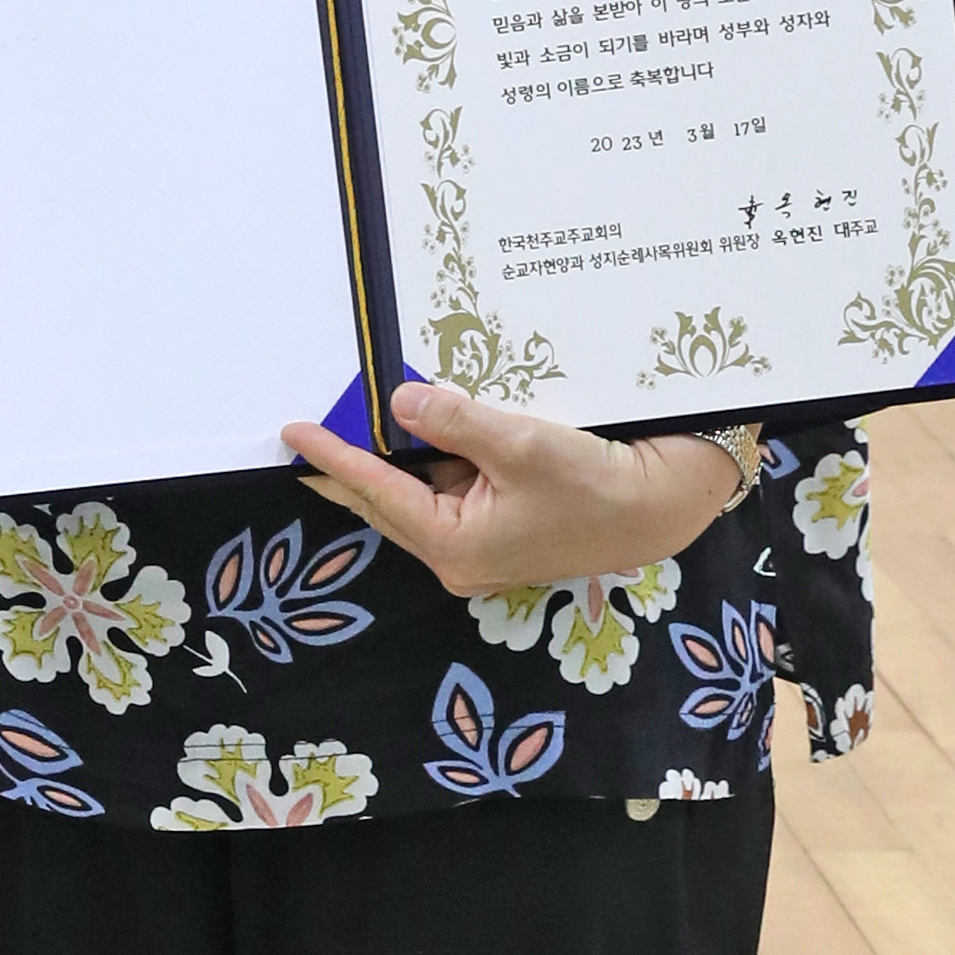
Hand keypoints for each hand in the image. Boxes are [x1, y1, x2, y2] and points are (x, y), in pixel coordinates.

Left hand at [284, 381, 744, 595]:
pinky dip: (438, 457)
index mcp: (452, 545)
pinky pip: (452, 487)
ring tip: (365, 416)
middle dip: (353, 462)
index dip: (332, 457)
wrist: (662, 508)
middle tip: (311, 427)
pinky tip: (431, 424)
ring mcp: (481, 543)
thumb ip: (455, 421)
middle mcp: (458, 554)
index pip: (375, 491)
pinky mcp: (503, 526)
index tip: (292, 432)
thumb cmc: (596, 485)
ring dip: (400, 455)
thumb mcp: (520, 443)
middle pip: (389, 498)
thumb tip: (400, 400)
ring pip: (421, 490)